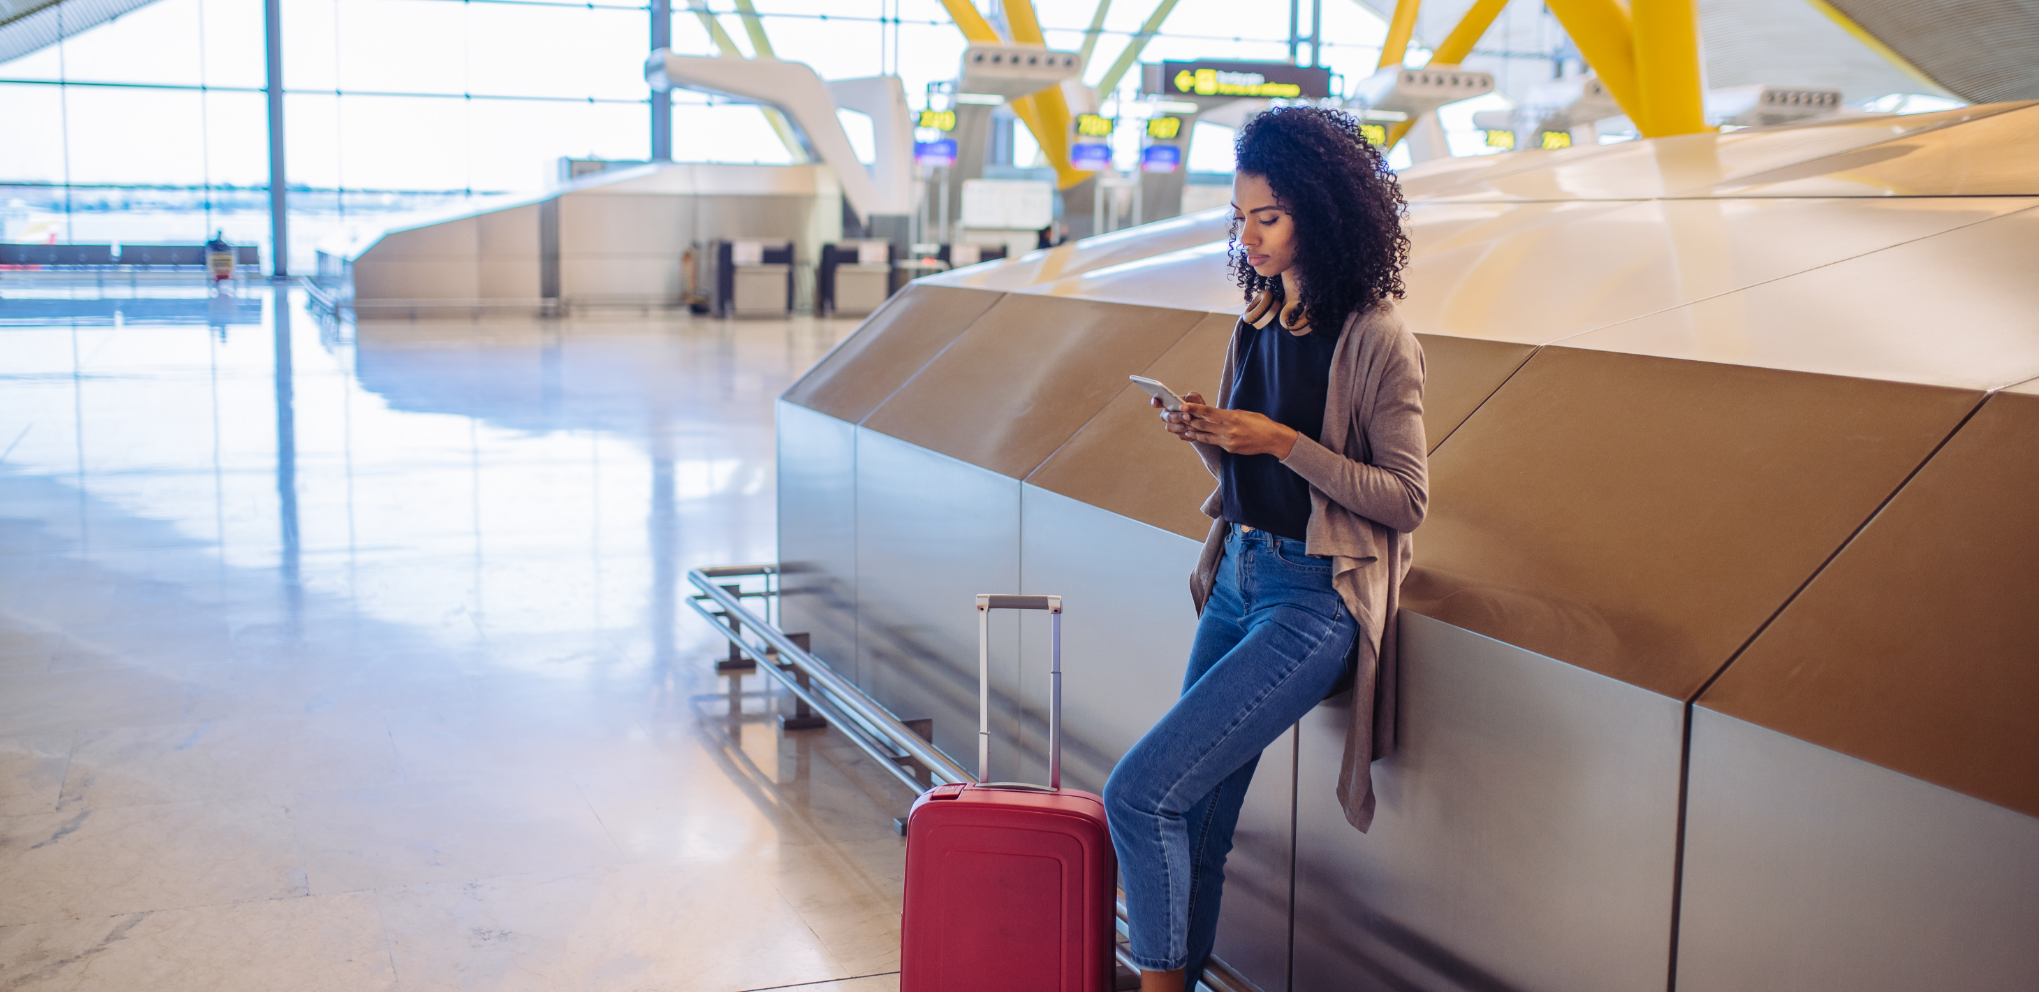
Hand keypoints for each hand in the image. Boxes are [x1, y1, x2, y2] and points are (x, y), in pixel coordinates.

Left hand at [1155, 393, 1298, 457]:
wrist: (1273, 439)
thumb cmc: (1260, 422)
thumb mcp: (1243, 413)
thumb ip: (1228, 415)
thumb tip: (1215, 415)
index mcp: (1231, 417)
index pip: (1208, 412)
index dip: (1193, 409)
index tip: (1182, 406)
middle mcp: (1228, 430)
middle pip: (1203, 425)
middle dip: (1190, 421)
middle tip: (1178, 418)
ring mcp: (1228, 441)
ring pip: (1205, 437)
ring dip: (1194, 433)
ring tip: (1184, 430)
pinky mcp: (1230, 449)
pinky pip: (1215, 443)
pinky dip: (1206, 439)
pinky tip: (1199, 437)